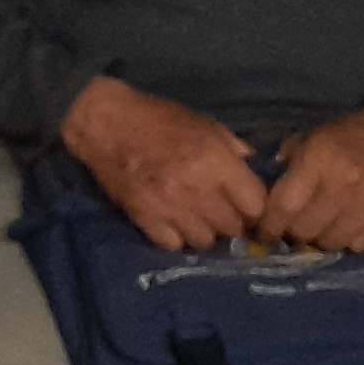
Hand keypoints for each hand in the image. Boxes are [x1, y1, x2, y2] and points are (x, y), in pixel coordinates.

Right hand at [59, 78, 265, 254]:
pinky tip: (175, 223)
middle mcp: (196, 189)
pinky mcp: (145, 219)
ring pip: (205, 241)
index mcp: (216, 161)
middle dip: (233, 221)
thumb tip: (252, 172)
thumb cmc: (159, 119)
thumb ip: (234, 151)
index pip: (255, 205)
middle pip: (233, 228)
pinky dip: (177, 238)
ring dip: (206, 232)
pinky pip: (173, 245)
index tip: (250, 205)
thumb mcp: (206, 125)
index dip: (256, 207)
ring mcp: (169, 207)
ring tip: (198, 218)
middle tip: (224, 211)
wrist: (107, 124)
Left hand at [262, 100, 363, 254]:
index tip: (263, 232)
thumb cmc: (349, 137)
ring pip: (331, 243)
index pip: (285, 207)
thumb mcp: (312, 138)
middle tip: (293, 226)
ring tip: (321, 225)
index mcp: (321, 159)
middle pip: (305, 231)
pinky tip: (347, 225)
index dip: (268, 225)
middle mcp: (347, 185)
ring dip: (321, 238)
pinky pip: (358, 247)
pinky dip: (349, 240)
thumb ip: (285, 165)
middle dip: (294, 232)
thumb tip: (263, 196)